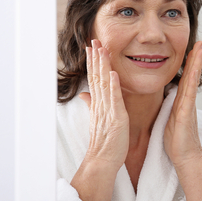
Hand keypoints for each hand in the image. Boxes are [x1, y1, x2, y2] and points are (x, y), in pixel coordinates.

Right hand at [80, 39, 129, 168]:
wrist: (103, 160)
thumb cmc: (104, 141)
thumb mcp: (98, 119)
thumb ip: (92, 104)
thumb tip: (84, 93)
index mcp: (99, 103)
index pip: (95, 78)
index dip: (94, 62)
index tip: (92, 47)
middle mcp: (101, 104)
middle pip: (97, 76)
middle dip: (96, 58)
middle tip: (94, 40)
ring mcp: (108, 110)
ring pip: (104, 83)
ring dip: (103, 65)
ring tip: (101, 49)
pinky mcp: (116, 117)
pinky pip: (114, 99)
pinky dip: (113, 85)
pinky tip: (113, 73)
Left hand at [164, 41, 201, 167]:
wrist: (185, 156)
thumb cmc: (176, 140)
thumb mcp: (169, 117)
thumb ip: (169, 105)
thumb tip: (166, 95)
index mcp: (182, 101)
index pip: (186, 77)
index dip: (189, 62)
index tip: (192, 48)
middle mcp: (187, 100)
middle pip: (192, 74)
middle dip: (196, 57)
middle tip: (200, 42)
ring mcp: (188, 105)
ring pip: (193, 80)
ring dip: (196, 64)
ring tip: (200, 48)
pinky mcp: (186, 113)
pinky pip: (189, 94)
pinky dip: (192, 81)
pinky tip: (193, 71)